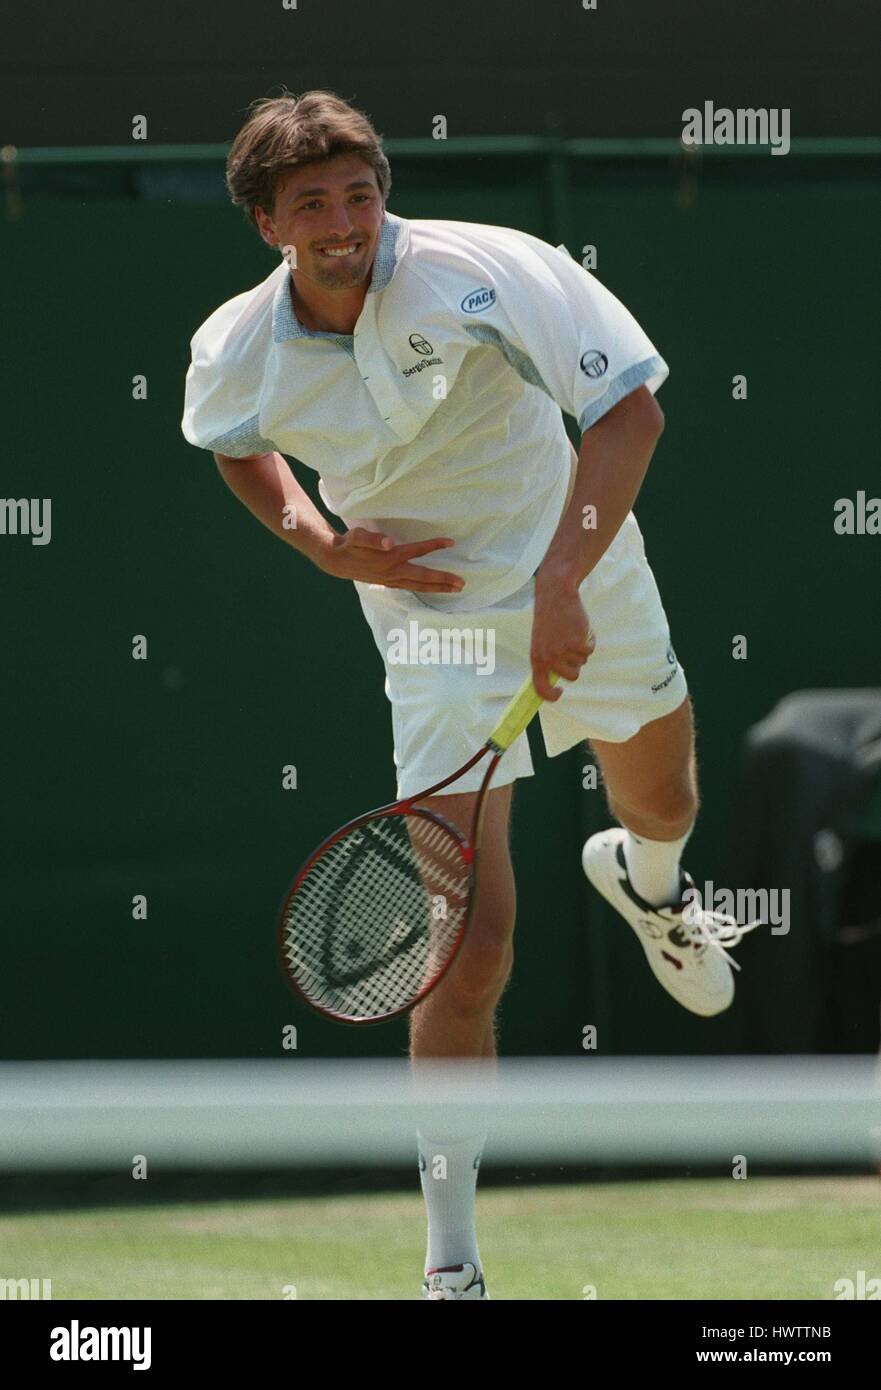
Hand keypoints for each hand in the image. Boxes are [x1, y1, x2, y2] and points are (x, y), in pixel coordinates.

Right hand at [315, 528, 464, 593]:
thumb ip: (373, 538)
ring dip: (438, 588)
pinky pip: (411, 588)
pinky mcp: (389, 583)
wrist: (336, 560)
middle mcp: (393, 571)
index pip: (416, 551)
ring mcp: (392, 580)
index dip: (434, 546)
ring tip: (455, 589)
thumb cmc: (349, 544)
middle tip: (462, 583)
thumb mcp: (358, 536)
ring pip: (419, 586)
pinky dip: (424, 589)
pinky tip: (433, 590)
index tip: (450, 542)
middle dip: (443, 580)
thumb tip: (390, 542)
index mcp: (390, 558)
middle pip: (423, 577)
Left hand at [531, 576, 595, 700]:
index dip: (550, 695)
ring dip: (581, 649)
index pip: (540, 687)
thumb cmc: (550, 619)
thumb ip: (548, 660)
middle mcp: (548, 658)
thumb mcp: (542, 641)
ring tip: (572, 632)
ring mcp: (563, 651)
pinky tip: (581, 628)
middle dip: (576, 664)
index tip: (559, 692)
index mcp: (536, 658)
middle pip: (571, 676)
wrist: (556, 595)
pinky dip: (590, 640)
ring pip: (582, 662)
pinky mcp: (577, 643)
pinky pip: (590, 650)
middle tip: (571, 646)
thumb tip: (556, 681)